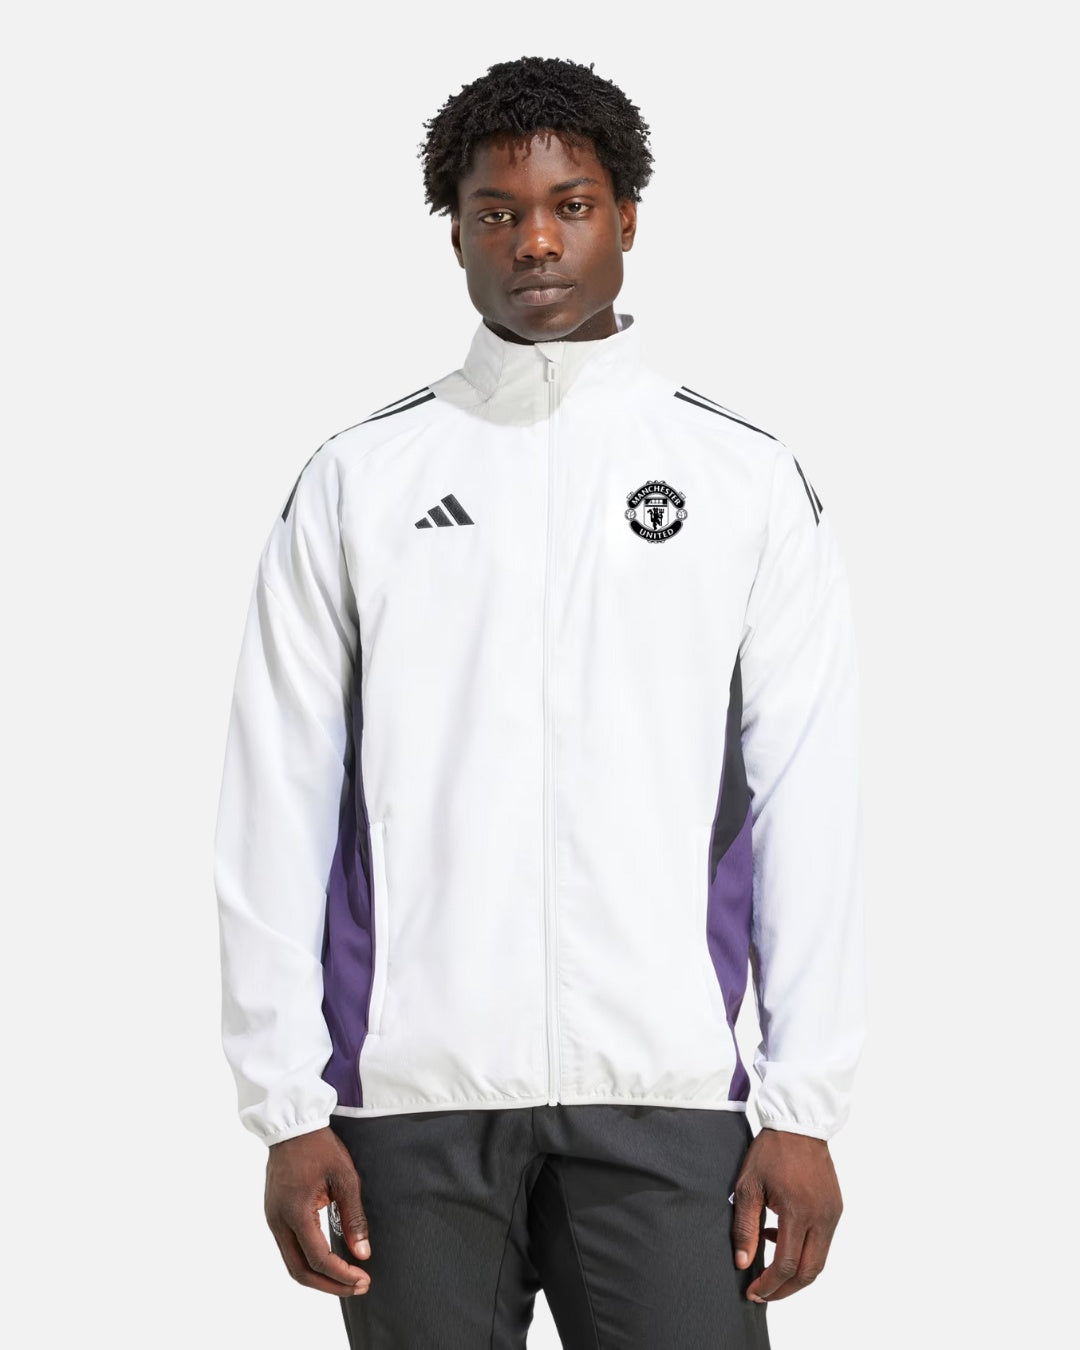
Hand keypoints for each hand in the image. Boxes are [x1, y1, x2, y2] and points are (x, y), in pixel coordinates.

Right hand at [264, 1126, 371, 1295]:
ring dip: (318, 1276)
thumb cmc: (320, 1147)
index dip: (341, 1275)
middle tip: (358, 1286)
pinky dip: (308, 1262)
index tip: (363, 1279)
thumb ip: (354, 1217)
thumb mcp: (345, 1178)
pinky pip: (289, 1249)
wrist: (293, 1125)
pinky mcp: (274, 1215)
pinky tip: (328, 1261)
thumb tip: (363, 1253)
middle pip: (300, 1272)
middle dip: (330, 1285)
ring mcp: (272, 1219)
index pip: (318, 1259)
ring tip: (346, 1279)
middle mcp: (278, 1222)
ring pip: (292, 1264)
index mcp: (295, 1213)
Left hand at [731, 1126, 842, 1302]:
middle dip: (785, 1289)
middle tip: (763, 1293)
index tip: (753, 1291)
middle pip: (809, 1272)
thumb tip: (743, 1263)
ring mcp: (832, 1214)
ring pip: (819, 1260)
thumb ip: (744, 1227)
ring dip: (796, 1273)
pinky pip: (823, 1242)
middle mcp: (821, 1217)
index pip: (787, 1265)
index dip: (769, 1285)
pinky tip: (779, 1237)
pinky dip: (804, 1251)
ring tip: (769, 1269)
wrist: (798, 1124)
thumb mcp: (748, 1186)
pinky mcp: (835, 1208)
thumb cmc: (770, 1152)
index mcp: (798, 1211)